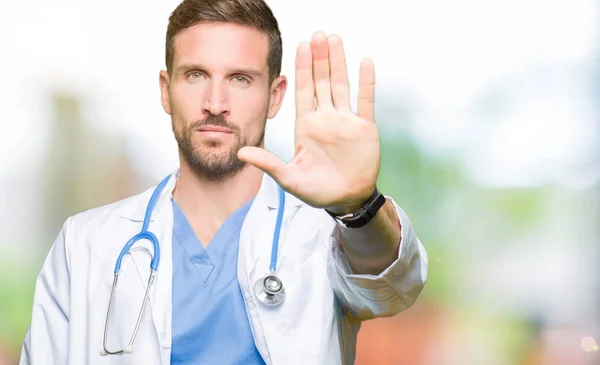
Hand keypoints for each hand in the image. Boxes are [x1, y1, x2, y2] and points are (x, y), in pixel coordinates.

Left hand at [238, 32, 380, 213]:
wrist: (345, 200)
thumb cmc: (316, 190)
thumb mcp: (289, 178)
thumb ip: (268, 163)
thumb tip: (240, 153)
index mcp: (306, 125)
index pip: (303, 90)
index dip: (302, 68)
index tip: (301, 46)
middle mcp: (325, 118)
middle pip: (322, 81)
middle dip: (319, 59)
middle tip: (317, 35)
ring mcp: (346, 121)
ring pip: (342, 85)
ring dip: (339, 63)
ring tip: (335, 40)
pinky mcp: (365, 128)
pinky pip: (365, 101)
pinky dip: (366, 82)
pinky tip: (365, 62)